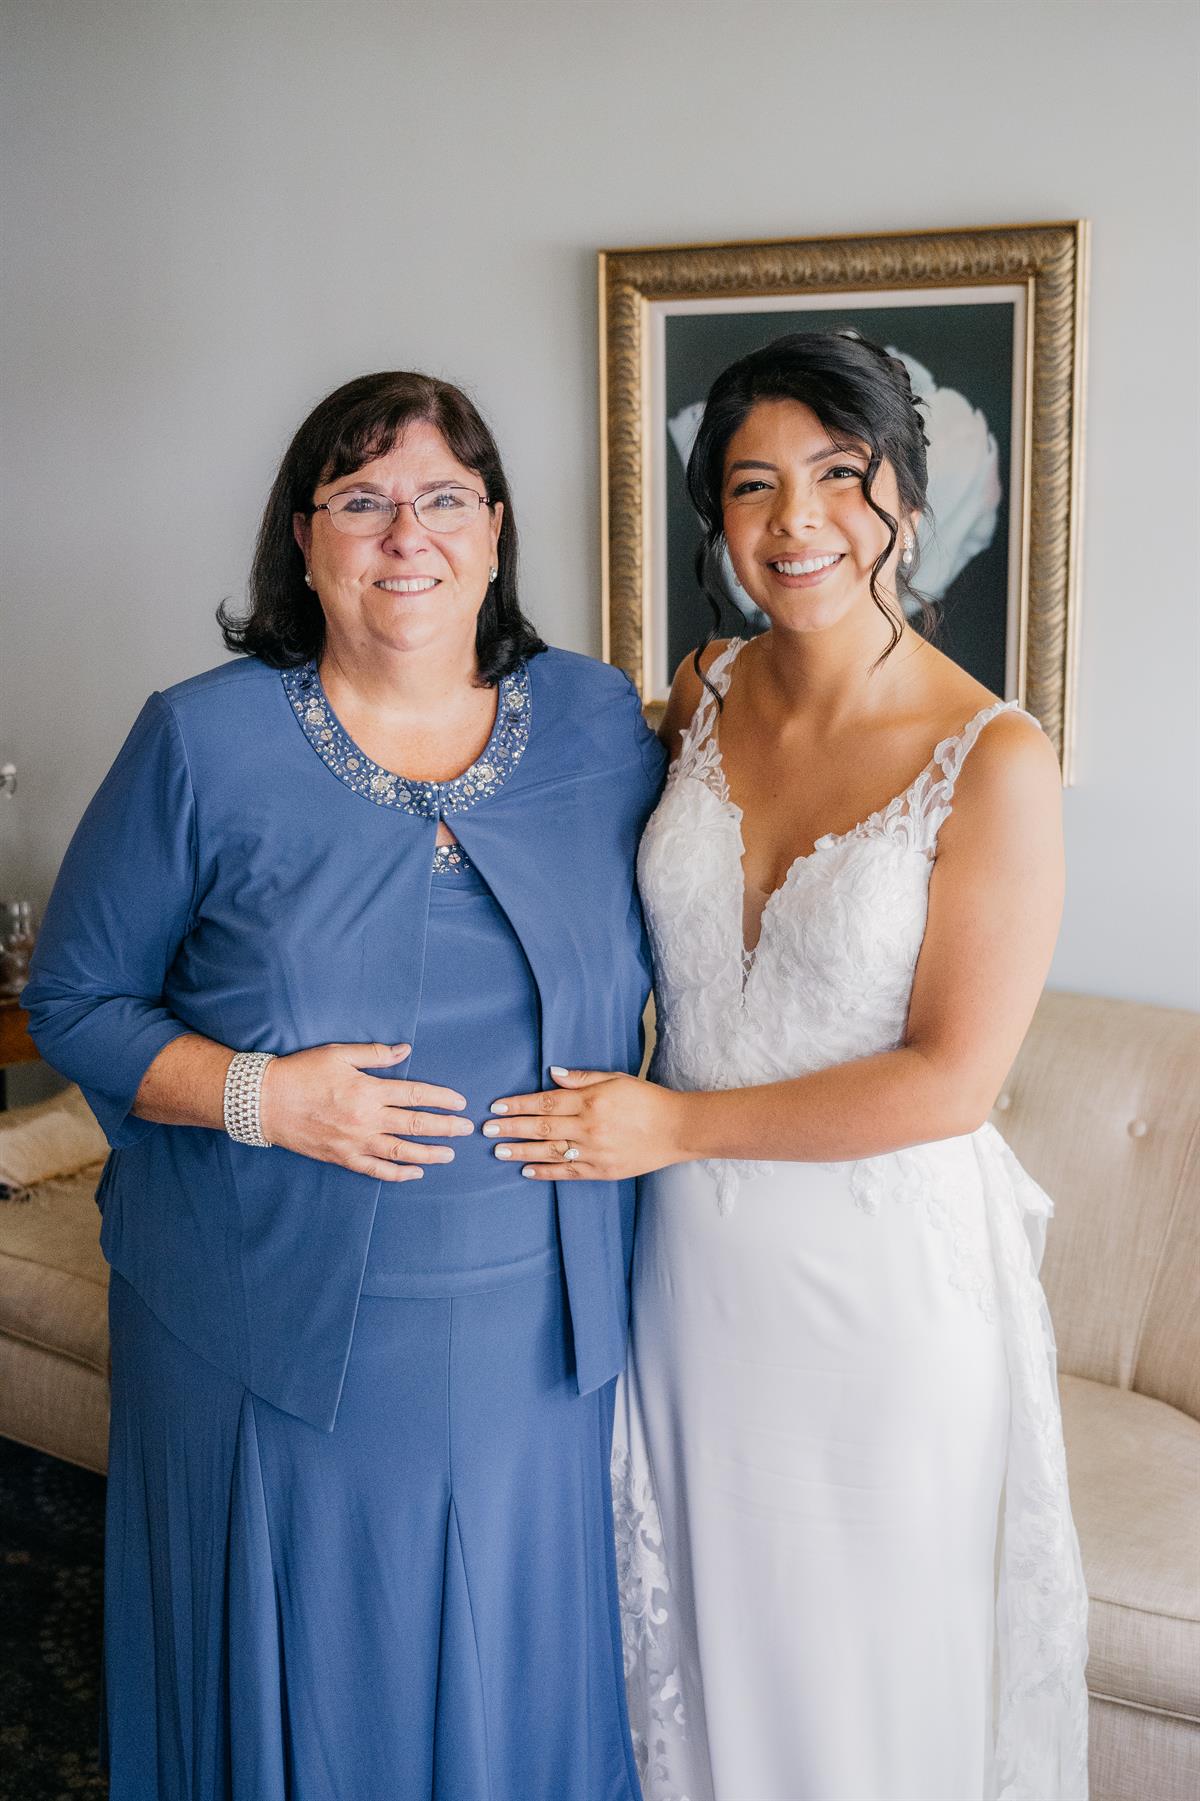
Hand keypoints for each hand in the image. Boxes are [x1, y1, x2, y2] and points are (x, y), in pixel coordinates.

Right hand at [259, 1041, 472, 1181]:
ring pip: (401, 1151)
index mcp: (368, 1090)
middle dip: (445, 1128)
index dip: (441, 1099)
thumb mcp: (339, 1054)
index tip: (460, 1103)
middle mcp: (366, 1119)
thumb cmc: (301, 1073)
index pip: (415, 1095)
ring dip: (429, 1154)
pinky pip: (376, 1170)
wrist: (264, 1102)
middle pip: (415, 1125)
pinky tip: (415, 1172)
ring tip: (450, 1155)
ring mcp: (355, 1142)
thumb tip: (406, 1050)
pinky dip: (398, 1173)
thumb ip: (375, 1054)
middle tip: (466, 1130)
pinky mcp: (342, 1158)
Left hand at [482, 1067, 691, 1181]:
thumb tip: (551, 1074)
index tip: (497, 1108)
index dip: (519, 1105)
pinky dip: (545, 1172)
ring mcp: (594, 1151)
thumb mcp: (616, 1078)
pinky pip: (567, 1172)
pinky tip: (526, 1170)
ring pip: (549, 1152)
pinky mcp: (602, 1171)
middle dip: (511, 1128)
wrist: (676, 1129)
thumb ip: (582, 1078)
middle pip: (541, 1128)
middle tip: (486, 1130)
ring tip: (499, 1150)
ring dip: (521, 1151)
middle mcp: (589, 1126)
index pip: (545, 1102)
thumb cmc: (647, 1099)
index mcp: (591, 1101)